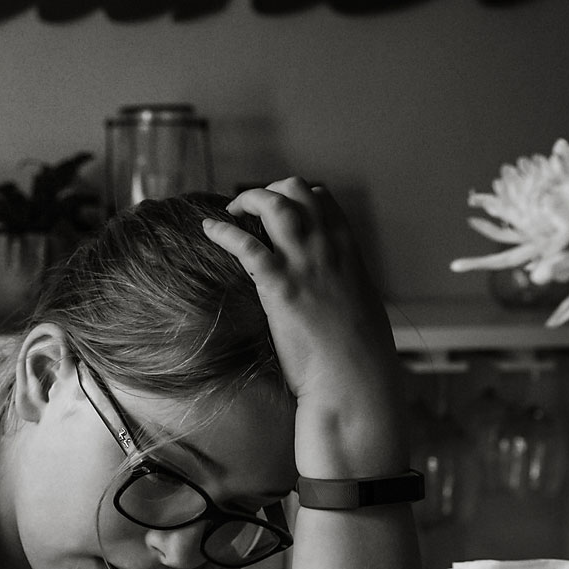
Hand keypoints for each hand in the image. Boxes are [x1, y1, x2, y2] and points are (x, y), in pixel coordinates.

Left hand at [202, 178, 406, 475]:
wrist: (355, 378)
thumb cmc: (358, 351)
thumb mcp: (359, 302)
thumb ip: (343, 282)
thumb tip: (334, 285)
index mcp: (348, 249)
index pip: (321, 197)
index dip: (293, 195)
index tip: (275, 208)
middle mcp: (328, 248)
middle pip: (295, 190)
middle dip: (267, 191)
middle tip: (248, 211)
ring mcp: (304, 264)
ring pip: (274, 205)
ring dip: (246, 202)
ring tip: (230, 214)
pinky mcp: (281, 287)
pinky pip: (246, 245)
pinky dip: (224, 231)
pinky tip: (209, 229)